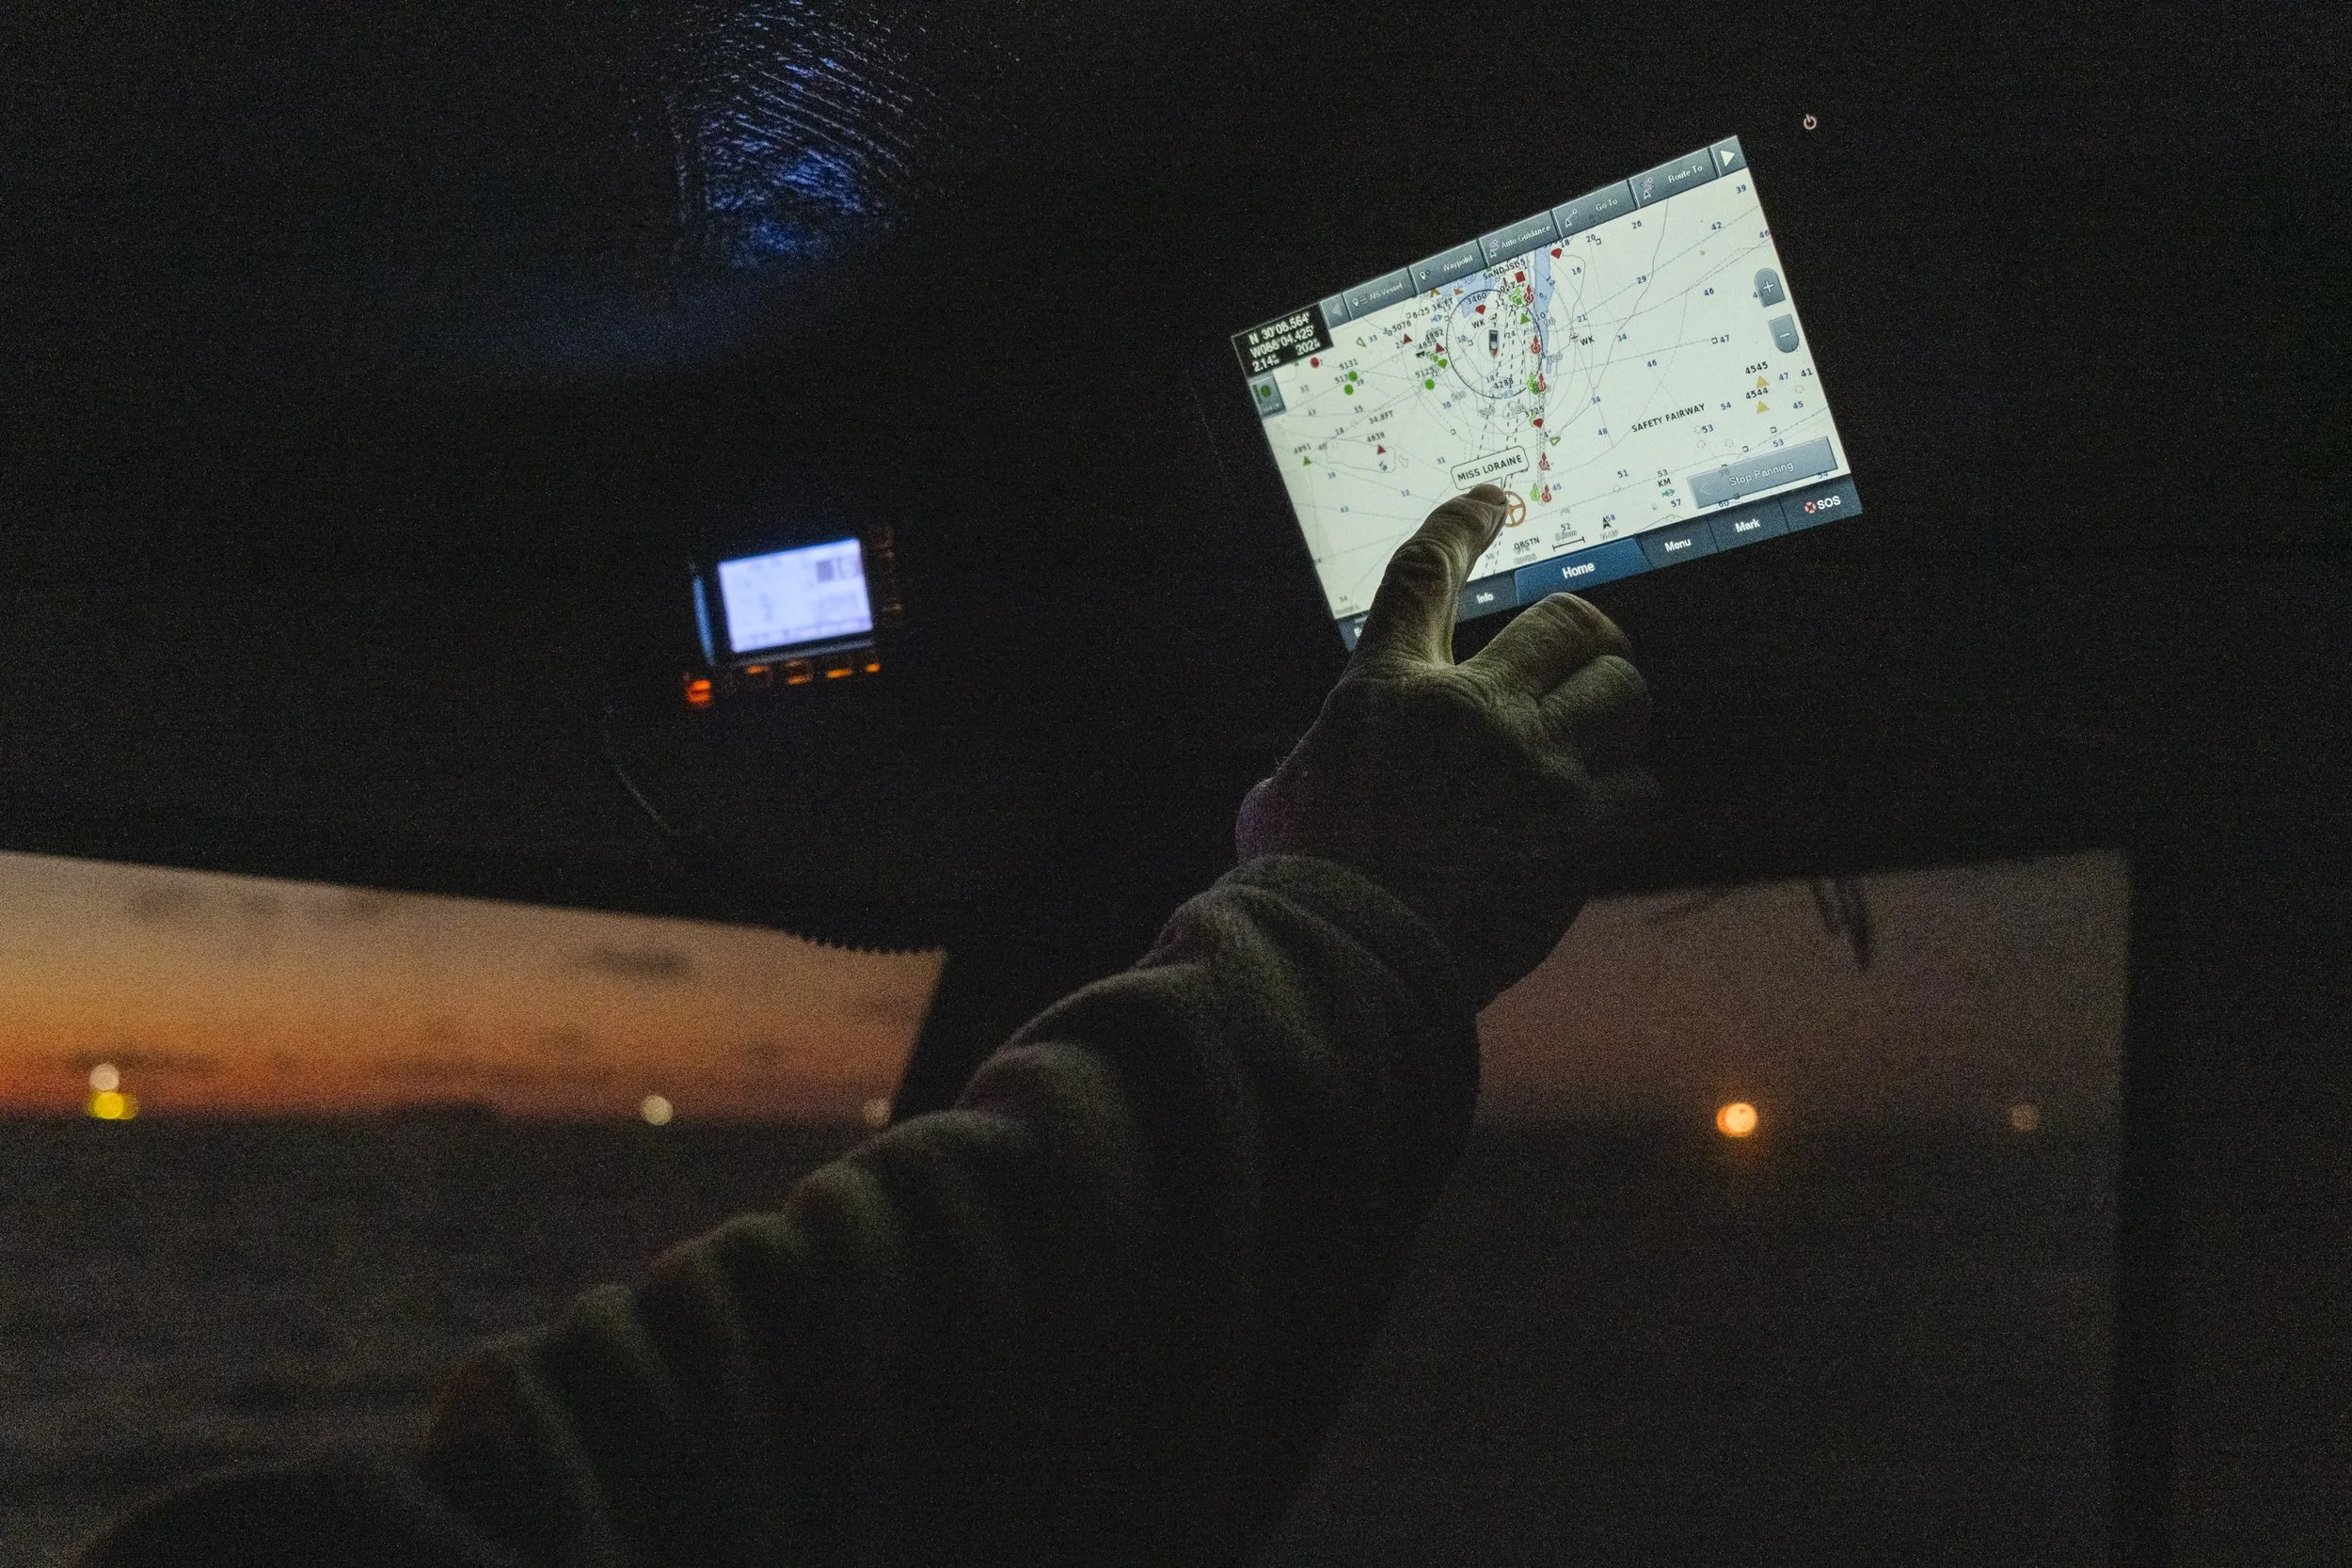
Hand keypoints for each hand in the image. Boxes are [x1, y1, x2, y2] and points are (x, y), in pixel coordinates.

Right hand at [1236, 484, 1656, 1008]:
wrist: (1339, 960)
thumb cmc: (1296, 886)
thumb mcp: (1285, 792)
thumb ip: (1328, 756)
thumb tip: (1327, 767)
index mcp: (1387, 687)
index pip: (1428, 571)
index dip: (1466, 521)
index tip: (1497, 498)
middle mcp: (1469, 709)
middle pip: (1573, 620)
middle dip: (1587, 639)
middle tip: (1583, 663)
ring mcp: (1532, 767)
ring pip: (1626, 690)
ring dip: (1618, 712)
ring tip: (1600, 742)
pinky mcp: (1575, 832)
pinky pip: (1643, 787)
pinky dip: (1629, 798)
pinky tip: (1602, 819)